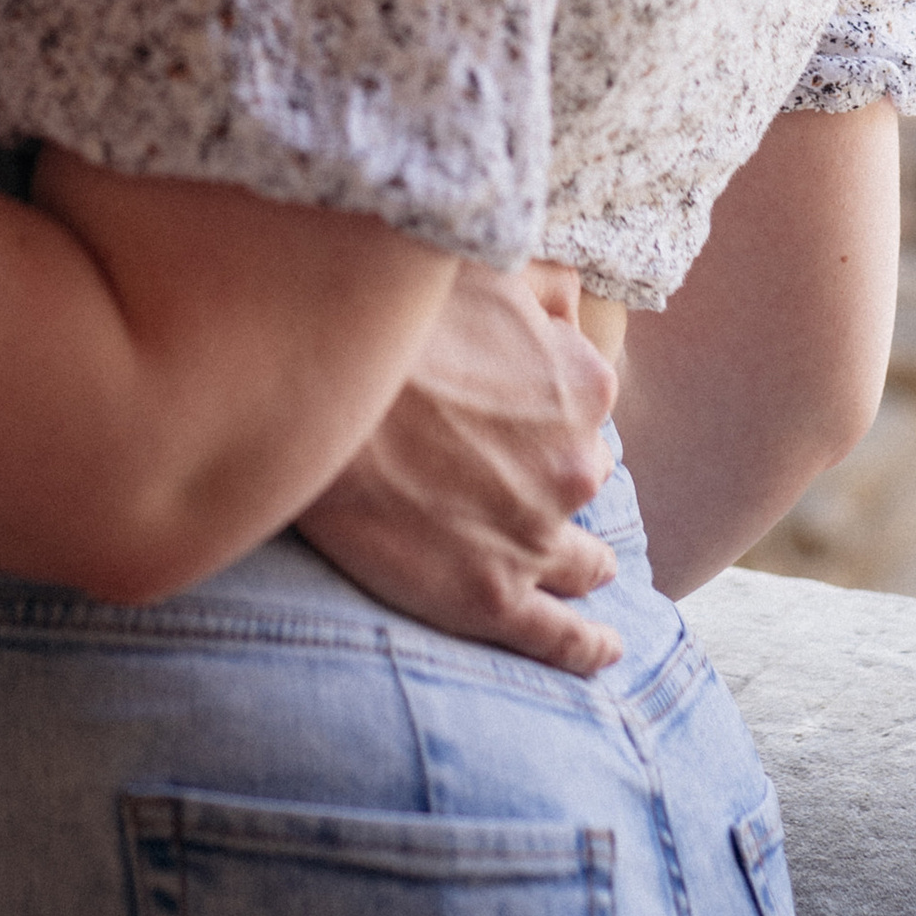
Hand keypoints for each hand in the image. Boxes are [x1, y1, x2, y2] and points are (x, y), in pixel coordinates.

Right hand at [294, 257, 623, 671]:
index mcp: (582, 384)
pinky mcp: (491, 599)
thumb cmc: (391, 322)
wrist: (310, 392)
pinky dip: (588, 647)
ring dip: (581, 560)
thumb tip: (568, 305)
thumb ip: (543, 285)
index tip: (518, 408)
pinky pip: (562, 637)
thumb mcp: (484, 267)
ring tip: (578, 566)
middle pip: (580, 477)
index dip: (550, 407)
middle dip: (552, 475)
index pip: (586, 404)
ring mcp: (535, 538)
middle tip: (505, 471)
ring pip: (582, 559)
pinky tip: (604, 649)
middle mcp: (575, 465)